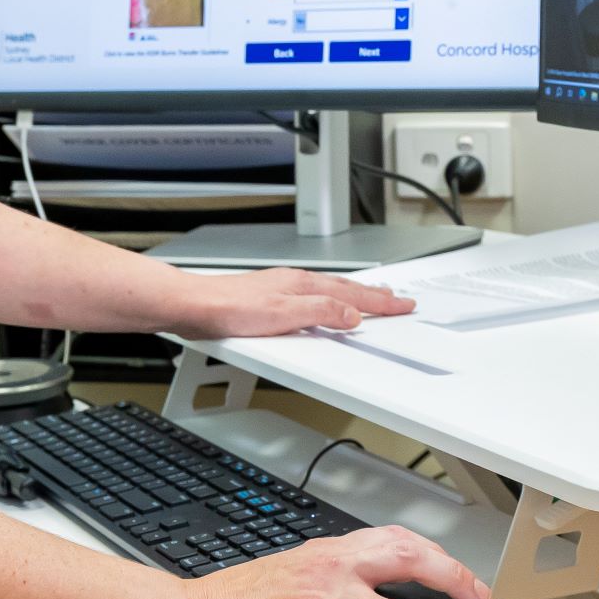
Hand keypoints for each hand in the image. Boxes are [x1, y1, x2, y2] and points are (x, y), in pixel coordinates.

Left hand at [169, 268, 413, 337]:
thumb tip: (351, 315)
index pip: (353, 296)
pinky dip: (330, 299)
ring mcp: (283, 289)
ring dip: (354, 295)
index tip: (403, 305)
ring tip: (370, 299)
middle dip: (374, 295)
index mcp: (304, 285)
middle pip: (345, 289)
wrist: (195, 306)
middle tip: (396, 300)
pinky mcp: (270, 298)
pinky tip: (325, 305)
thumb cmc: (230, 309)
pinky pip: (313, 296)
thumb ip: (320, 313)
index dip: (380, 303)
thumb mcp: (283, 315)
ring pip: (330, 291)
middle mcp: (296, 283)